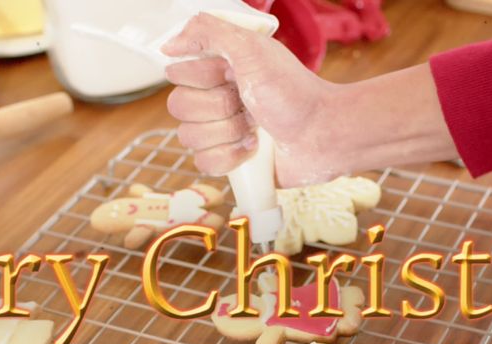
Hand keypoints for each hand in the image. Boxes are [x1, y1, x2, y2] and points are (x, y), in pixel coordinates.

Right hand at [162, 14, 457, 187]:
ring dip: (227, 133)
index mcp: (217, 70)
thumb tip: (169, 45)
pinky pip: (202, 163)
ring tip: (255, 128)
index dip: (204, 78)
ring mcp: (220, 131)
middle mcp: (215, 98)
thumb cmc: (293, 91)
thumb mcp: (252, 49)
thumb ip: (208, 32)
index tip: (232, 76)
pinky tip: (253, 150)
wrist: (322, 134)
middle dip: (219, 108)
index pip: (177, 75)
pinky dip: (230, 157)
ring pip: (188, 138)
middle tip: (248, 105)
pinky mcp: (228, 161)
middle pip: (178, 108)